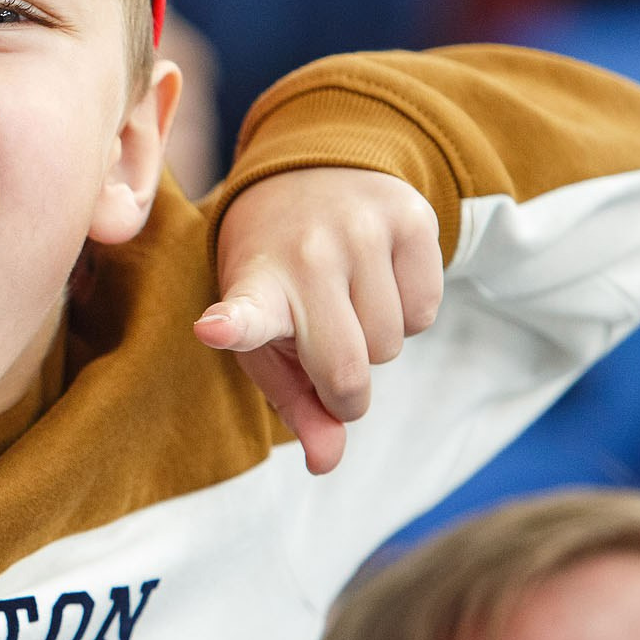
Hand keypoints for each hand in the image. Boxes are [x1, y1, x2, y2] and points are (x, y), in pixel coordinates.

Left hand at [194, 168, 442, 473]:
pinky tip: (377, 279)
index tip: (214, 328)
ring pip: (393, 345)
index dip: (232, 325)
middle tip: (322, 352)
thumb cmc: (279, 279)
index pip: (246, 311)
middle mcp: (308, 254)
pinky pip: (426, 312)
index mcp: (256, 285)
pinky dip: (407, 313)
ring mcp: (361, 230)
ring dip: (374, 342)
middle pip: (350, 371)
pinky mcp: (411, 218)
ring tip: (345, 300)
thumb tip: (327, 464)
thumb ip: (295, 406)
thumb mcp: (267, 342)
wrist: (310, 175)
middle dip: (343, 388)